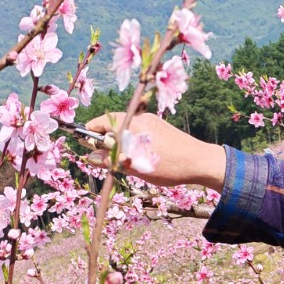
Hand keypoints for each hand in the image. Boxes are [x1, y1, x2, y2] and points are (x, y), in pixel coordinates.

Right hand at [81, 112, 227, 189]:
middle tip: (99, 156)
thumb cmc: (169, 165)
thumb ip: (111, 160)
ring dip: (117, 142)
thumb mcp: (135, 166)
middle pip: (112, 124)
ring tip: (119, 159)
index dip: (89, 132)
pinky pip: (137, 131)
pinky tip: (136, 156)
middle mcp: (140, 117)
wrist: (202, 162)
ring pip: (125, 129)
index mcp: (132, 123)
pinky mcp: (159, 127)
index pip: (102, 122)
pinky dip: (130, 142)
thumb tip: (90, 157)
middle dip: (103, 139)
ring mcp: (151, 121)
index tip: (82, 143)